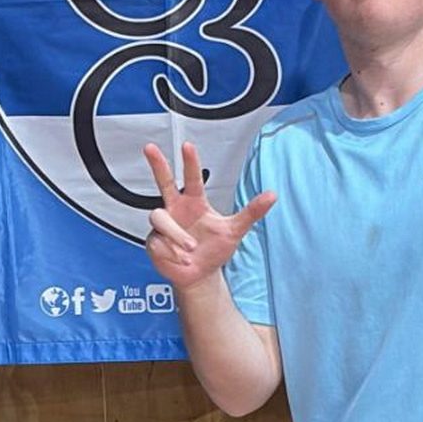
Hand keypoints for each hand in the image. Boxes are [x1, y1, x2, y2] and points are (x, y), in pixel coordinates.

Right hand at [143, 141, 274, 290]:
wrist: (200, 275)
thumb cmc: (214, 250)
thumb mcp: (234, 230)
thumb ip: (251, 212)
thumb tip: (272, 195)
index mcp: (194, 203)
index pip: (192, 178)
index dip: (190, 162)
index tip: (188, 146)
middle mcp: (176, 209)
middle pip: (163, 182)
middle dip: (157, 165)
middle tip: (150, 148)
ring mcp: (164, 225)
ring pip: (159, 218)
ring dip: (176, 235)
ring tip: (190, 249)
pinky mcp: (154, 241)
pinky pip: (158, 242)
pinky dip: (171, 252)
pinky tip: (181, 259)